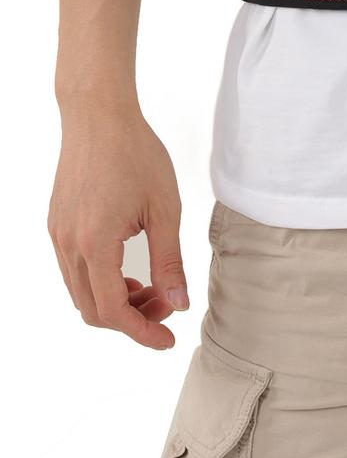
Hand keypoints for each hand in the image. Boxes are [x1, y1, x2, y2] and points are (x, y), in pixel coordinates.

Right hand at [49, 100, 188, 349]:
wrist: (99, 117)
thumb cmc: (137, 154)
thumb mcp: (165, 208)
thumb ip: (170, 260)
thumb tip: (179, 303)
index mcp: (96, 243)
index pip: (113, 311)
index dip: (141, 332)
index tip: (168, 340)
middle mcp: (68, 245)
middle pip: (93, 310)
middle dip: (132, 318)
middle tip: (168, 304)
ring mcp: (58, 236)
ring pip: (81, 293)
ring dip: (116, 301)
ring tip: (153, 287)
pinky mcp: (57, 225)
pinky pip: (74, 271)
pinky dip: (101, 282)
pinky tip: (129, 270)